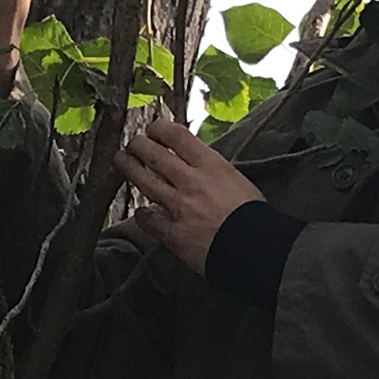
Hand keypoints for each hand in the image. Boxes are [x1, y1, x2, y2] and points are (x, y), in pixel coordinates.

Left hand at [116, 118, 263, 274]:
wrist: (256, 250)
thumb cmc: (253, 214)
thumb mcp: (236, 178)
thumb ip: (211, 168)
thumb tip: (194, 161)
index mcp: (211, 165)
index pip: (175, 135)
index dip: (158, 128)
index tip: (152, 129)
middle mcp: (191, 181)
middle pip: (152, 153)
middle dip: (137, 145)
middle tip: (132, 145)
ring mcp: (178, 207)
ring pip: (143, 181)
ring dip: (128, 168)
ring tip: (121, 162)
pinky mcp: (172, 233)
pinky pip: (147, 218)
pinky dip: (143, 214)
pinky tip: (143, 212)